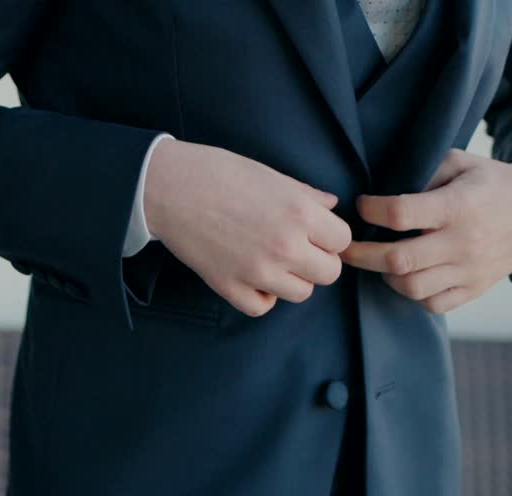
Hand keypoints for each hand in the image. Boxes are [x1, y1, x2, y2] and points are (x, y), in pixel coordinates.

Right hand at [144, 139, 351, 316]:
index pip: (342, 240)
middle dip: (318, 261)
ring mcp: (257, 271)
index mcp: (299, 213)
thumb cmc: (218, 173)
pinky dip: (262, 296)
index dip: (331, 235)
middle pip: (328, 273)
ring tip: (275, 262)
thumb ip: (306, 195)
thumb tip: (330, 206)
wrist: (170, 187)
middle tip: (299, 248)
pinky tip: (254, 278)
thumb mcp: (271, 175)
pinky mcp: (229, 286)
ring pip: (301, 293)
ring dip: (293, 279)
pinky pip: (262, 307)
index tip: (316, 231)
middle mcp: (285, 246)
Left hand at [341, 149, 511, 313]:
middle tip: (346, 247)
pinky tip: (407, 276)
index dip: (371, 210)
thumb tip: (382, 186)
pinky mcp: (475, 288)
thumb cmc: (495, 184)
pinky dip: (414, 294)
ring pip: (412, 287)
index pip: (400, 214)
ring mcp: (469, 269)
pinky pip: (433, 304)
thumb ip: (424, 172)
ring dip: (386, 276)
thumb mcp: (462, 164)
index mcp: (457, 206)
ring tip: (379, 261)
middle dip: (362, 254)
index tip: (362, 205)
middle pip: (398, 260)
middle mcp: (462, 242)